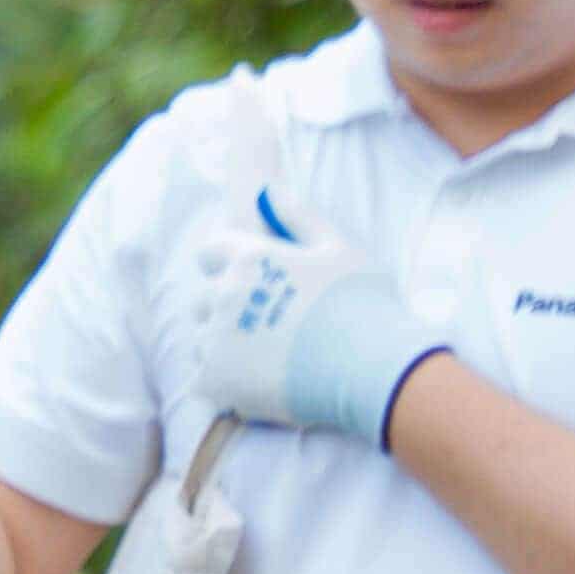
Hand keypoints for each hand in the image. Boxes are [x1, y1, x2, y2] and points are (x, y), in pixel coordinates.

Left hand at [177, 199, 443, 452]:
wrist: (371, 370)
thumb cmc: (363, 304)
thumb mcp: (338, 248)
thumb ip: (298, 217)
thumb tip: (267, 191)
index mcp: (248, 259)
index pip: (210, 251)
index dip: (229, 264)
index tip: (251, 281)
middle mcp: (224, 296)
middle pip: (204, 298)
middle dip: (225, 307)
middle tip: (264, 326)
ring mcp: (215, 341)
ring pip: (202, 339)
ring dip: (223, 346)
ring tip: (265, 357)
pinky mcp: (215, 382)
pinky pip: (204, 379)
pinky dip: (225, 382)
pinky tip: (257, 382)